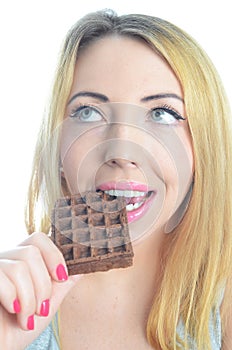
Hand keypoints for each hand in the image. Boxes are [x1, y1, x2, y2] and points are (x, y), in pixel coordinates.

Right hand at [0, 232, 79, 349]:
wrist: (0, 349)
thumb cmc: (18, 330)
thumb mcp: (47, 304)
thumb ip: (61, 284)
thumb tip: (82, 267)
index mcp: (20, 261)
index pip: (38, 238)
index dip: (53, 255)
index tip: (62, 278)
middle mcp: (5, 261)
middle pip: (31, 252)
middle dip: (43, 285)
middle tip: (42, 308)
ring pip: (19, 267)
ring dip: (29, 298)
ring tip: (27, 317)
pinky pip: (3, 278)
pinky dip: (13, 298)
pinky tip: (13, 312)